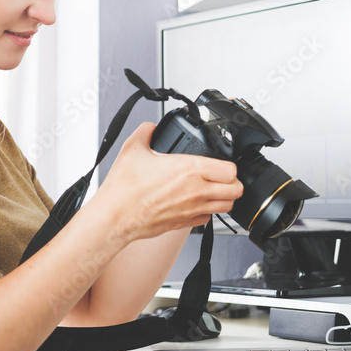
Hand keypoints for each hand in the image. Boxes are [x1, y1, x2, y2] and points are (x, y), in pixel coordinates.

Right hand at [90, 122, 243, 242]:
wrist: (115, 216)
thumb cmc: (124, 189)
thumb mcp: (133, 148)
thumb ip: (146, 131)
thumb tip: (150, 127)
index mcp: (189, 169)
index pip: (230, 169)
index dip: (229, 165)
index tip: (221, 162)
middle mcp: (196, 191)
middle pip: (235, 189)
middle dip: (233, 182)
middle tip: (222, 176)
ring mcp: (192, 209)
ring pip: (227, 206)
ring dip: (224, 197)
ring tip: (214, 190)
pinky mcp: (184, 224)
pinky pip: (208, 219)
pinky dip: (207, 211)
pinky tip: (196, 203)